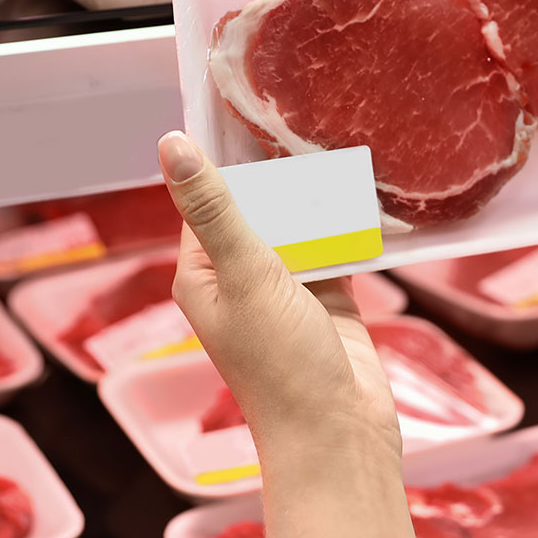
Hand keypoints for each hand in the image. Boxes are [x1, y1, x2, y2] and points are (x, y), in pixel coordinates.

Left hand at [156, 131, 399, 455]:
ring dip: (317, 197)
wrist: (339, 434)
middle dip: (281, 173)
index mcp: (203, 273)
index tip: (246, 104)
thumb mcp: (245, 276)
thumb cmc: (281, 366)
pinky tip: (364, 193)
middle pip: (259, 205)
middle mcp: (240, 278)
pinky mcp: (329, 296)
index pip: (208, 197)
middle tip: (306, 118)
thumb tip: (173, 145)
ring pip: (300, 222)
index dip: (224, 156)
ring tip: (337, 146)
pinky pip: (335, 244)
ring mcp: (287, 287)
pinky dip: (347, 223)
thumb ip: (216, 208)